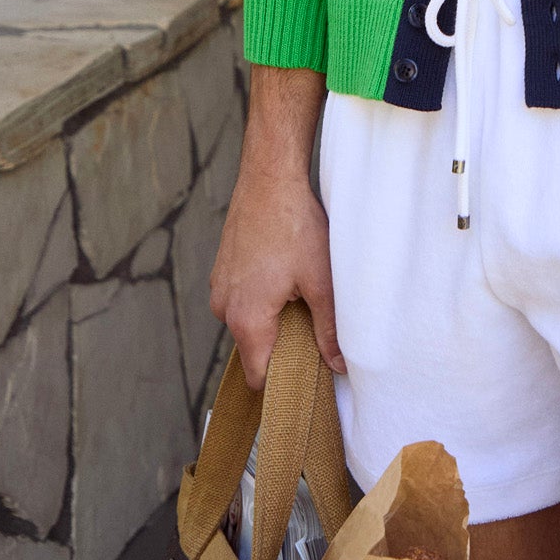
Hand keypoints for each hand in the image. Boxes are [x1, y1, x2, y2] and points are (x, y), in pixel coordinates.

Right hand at [209, 67, 342, 391]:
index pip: (259, 376)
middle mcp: (224, 308)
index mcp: (247, 320)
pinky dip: (263, 296)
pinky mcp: (224, 267)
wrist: (270, 177)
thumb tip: (339, 365)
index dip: (283, 383)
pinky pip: (242, 297)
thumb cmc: (295, 226)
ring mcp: (220, 286)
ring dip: (273, 317)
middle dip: (283, 346)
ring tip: (302, 294)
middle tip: (315, 330)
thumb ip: (329, 330)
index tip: (308, 380)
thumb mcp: (321, 282)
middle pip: (255, 348)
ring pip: (249, 320)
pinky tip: (286, 274)